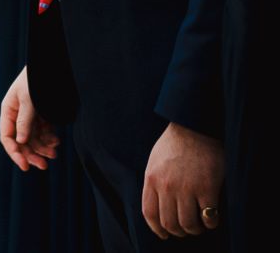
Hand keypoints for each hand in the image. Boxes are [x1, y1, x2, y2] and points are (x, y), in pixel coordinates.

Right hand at [0, 67, 60, 171]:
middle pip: (21, 142)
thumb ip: (24, 120)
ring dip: (43, 148)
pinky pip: (43, 133)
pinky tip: (56, 141)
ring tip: (55, 153)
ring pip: (34, 140)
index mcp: (8, 111)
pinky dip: (49, 139)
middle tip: (44, 166)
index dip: (15, 153)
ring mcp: (30, 117)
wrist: (51, 66)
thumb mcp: (29, 99)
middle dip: (32, 154)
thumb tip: (20, 142)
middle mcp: (17, 116)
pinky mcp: (42, 116)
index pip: (7, 137)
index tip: (25, 166)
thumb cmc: (36, 80)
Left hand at [142, 121, 223, 237]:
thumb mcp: (154, 161)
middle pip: (169, 223)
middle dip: (179, 232)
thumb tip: (157, 204)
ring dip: (195, 230)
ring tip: (200, 225)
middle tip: (187, 229)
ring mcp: (186, 188)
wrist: (194, 128)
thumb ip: (154, 182)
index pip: (149, 214)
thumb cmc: (175, 144)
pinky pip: (208, 217)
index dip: (157, 229)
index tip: (165, 235)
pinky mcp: (207, 188)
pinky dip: (211, 223)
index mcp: (151, 179)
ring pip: (188, 224)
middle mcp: (166, 186)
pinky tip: (212, 218)